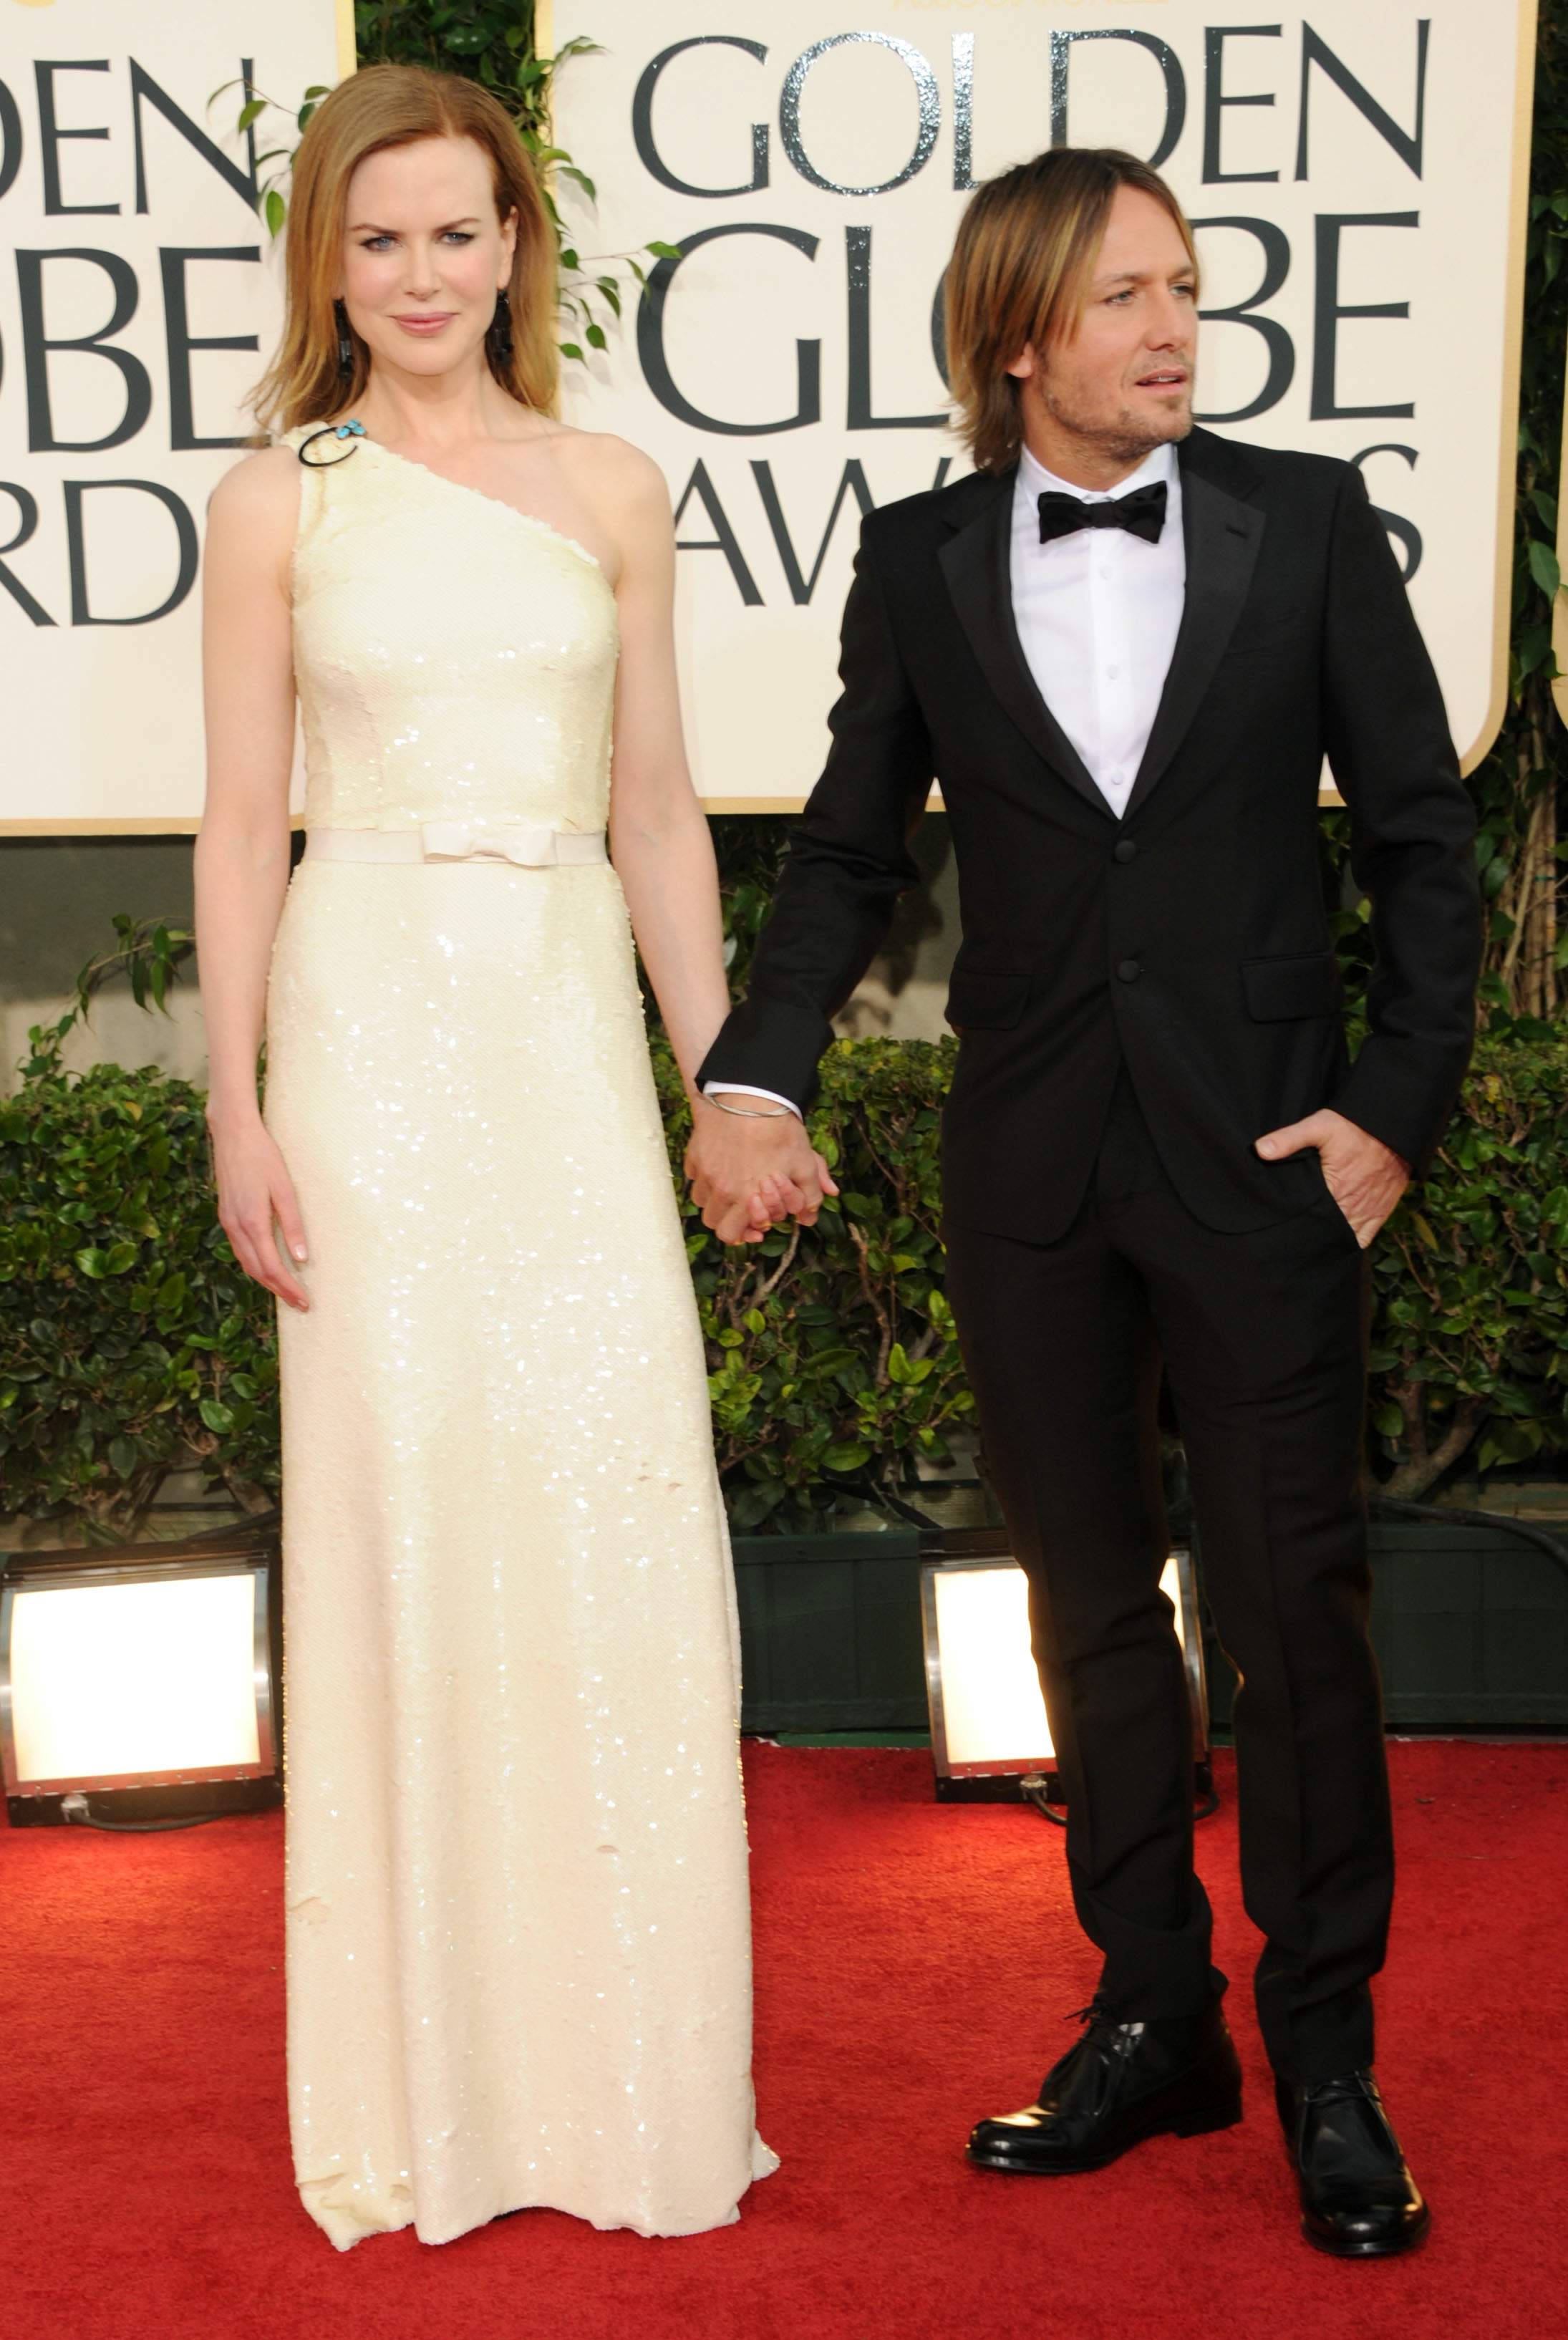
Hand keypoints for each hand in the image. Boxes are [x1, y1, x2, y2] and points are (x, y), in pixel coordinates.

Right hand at [206, 1109, 311, 1308]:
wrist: (232, 1134)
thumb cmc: (263, 1157)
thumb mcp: (285, 1189)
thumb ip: (292, 1225)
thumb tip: (302, 1258)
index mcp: (252, 1222)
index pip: (272, 1268)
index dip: (288, 1288)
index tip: (304, 1302)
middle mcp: (236, 1227)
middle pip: (257, 1271)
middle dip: (278, 1290)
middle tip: (299, 1303)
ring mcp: (227, 1221)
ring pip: (245, 1262)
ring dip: (265, 1280)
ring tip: (285, 1291)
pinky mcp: (226, 1214)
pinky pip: (239, 1249)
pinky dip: (254, 1264)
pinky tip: (266, 1265)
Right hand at [685, 1095, 838, 1245]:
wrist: (751, 1095)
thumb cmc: (779, 1130)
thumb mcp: (804, 1163)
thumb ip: (809, 1194)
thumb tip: (809, 1216)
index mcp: (745, 1198)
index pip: (728, 1233)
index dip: (738, 1233)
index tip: (749, 1224)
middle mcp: (719, 1188)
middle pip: (711, 1219)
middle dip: (725, 1217)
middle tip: (740, 1206)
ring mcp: (704, 1170)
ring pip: (700, 1198)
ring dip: (714, 1198)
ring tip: (730, 1185)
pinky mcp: (695, 1152)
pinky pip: (693, 1174)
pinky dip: (703, 1176)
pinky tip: (719, 1165)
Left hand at [1254, 1108, 1407, 1247]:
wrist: (1392, 1128)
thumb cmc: (1353, 1127)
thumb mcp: (1319, 1126)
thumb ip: (1289, 1139)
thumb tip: (1260, 1150)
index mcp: (1334, 1189)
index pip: (1308, 1218)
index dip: (1294, 1224)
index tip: (1281, 1227)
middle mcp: (1351, 1206)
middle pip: (1325, 1232)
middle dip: (1309, 1235)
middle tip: (1291, 1240)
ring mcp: (1367, 1211)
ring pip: (1343, 1239)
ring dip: (1328, 1241)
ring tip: (1310, 1245)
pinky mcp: (1380, 1212)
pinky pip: (1364, 1238)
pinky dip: (1350, 1244)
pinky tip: (1335, 1246)